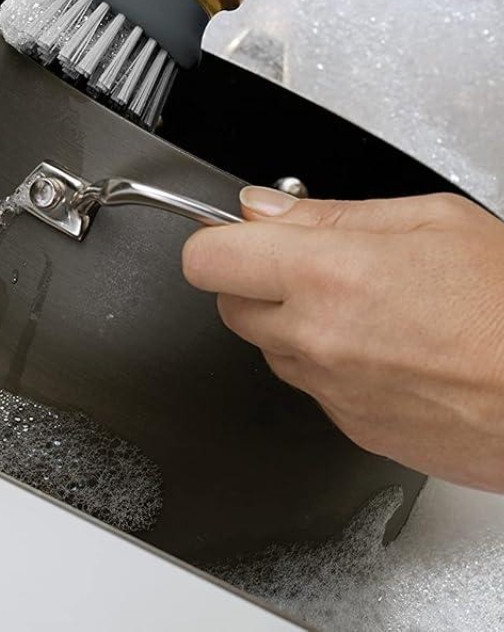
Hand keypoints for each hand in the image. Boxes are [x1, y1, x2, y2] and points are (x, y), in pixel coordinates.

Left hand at [182, 186, 503, 490]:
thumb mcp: (431, 221)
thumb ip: (330, 214)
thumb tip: (265, 207)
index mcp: (326, 275)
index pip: (206, 259)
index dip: (219, 241)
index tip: (238, 234)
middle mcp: (317, 338)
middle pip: (229, 305)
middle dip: (255, 279)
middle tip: (311, 264)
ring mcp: (333, 391)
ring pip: (271, 348)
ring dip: (295, 323)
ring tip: (369, 306)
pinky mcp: (355, 430)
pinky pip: (314, 387)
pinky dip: (332, 365)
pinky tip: (389, 346)